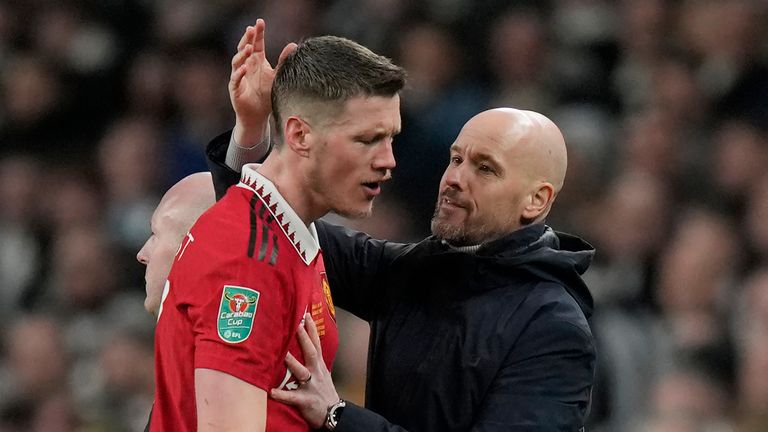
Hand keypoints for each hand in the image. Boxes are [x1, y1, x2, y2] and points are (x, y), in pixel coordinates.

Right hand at [230, 19, 296, 145]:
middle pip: (244, 49)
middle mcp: (246, 66)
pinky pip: (236, 79)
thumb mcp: (277, 76)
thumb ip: (283, 61)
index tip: (260, 22)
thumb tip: (293, 44)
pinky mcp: (235, 89)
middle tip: (251, 29)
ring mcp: (238, 77)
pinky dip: (239, 73)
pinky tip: (244, 67)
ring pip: (237, 62)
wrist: (258, 116)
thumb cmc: (266, 95)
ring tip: (249, 47)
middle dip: (247, 39)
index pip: (256, 43)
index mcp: (256, 61)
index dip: (257, 33)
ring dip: (242, 54)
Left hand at [271, 313, 339, 428]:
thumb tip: (304, 346)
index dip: (312, 329)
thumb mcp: (322, 373)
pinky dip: (283, 394)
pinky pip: (293, 397)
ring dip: (291, 362)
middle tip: (296, 324)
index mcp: (319, 366)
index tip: (306, 314)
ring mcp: (311, 386)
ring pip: (301, 372)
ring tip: (281, 354)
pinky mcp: (306, 400)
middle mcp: (316, 373)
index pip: (316, 343)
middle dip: (304, 338)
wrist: (334, 414)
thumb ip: (312, 360)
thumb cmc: (323, 392)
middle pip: (311, 352)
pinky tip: (272, 391)